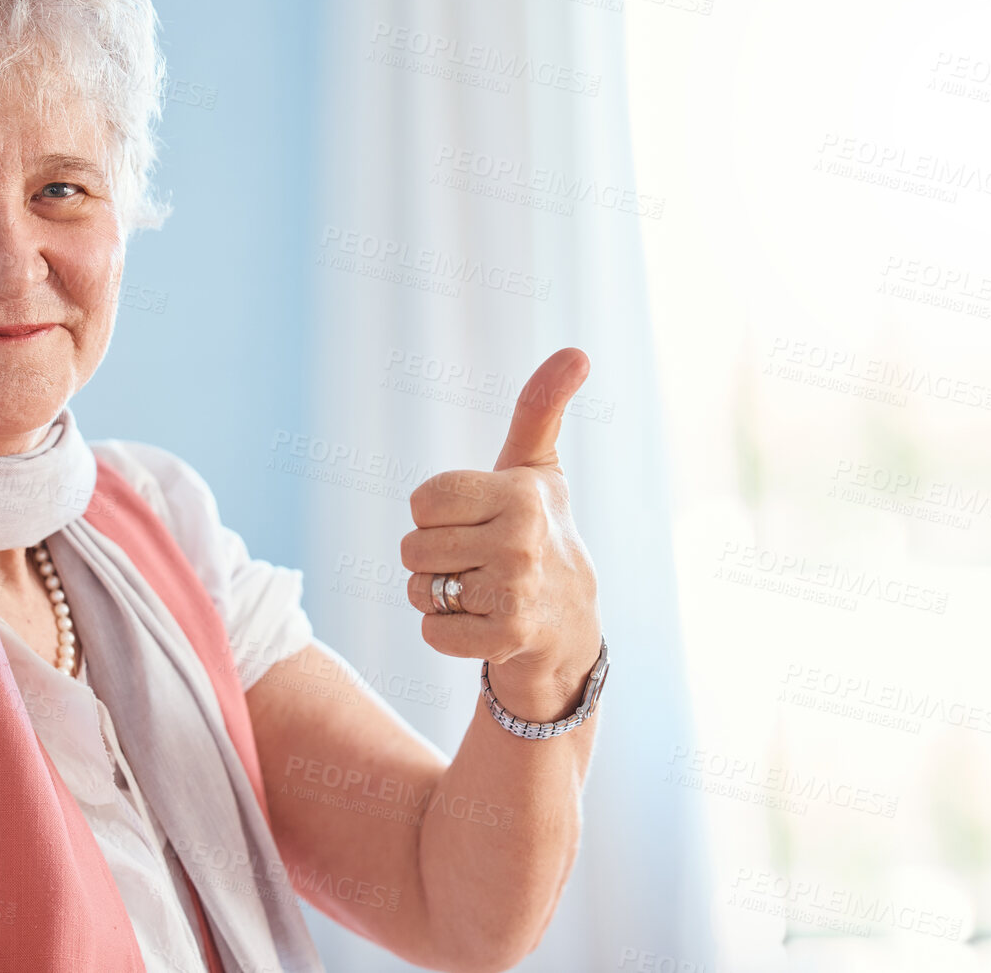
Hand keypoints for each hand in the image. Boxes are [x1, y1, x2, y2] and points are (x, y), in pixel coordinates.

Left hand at [400, 348, 602, 720]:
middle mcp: (521, 541)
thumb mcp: (536, 467)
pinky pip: (432, 632)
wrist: (570, 624)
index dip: (436, 515)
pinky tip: (481, 623)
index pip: (422, 502)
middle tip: (478, 561)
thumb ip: (541, 406)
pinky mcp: (507, 638)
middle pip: (413, 548)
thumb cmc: (539, 531)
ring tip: (480, 591)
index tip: (474, 520)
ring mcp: (516, 592)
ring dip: (437, 596)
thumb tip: (577, 352)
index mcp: (521, 493)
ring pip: (418, 590)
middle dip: (434, 558)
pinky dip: (446, 632)